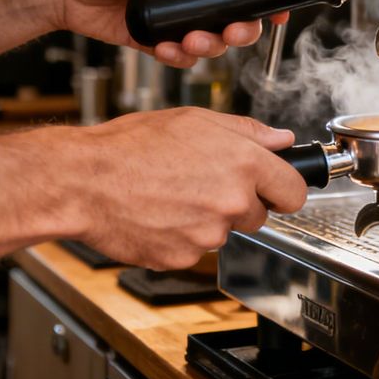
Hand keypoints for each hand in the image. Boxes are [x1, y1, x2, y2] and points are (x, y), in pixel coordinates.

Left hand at [47, 0, 283, 67]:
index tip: (276, 10)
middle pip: (235, 9)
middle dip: (237, 27)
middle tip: (229, 34)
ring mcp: (178, 11)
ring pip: (213, 35)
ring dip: (206, 45)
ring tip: (187, 43)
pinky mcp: (161, 34)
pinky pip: (184, 52)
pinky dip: (179, 56)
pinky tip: (162, 49)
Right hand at [61, 108, 307, 269]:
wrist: (84, 182)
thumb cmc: (130, 146)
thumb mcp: (194, 120)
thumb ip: (246, 131)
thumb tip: (281, 140)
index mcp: (242, 162)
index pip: (294, 192)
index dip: (284, 190)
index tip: (275, 191)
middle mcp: (231, 201)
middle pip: (258, 216)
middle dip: (238, 203)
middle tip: (202, 183)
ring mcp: (208, 235)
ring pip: (223, 233)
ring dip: (205, 220)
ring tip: (170, 195)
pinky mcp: (183, 258)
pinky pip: (193, 250)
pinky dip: (180, 237)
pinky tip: (158, 214)